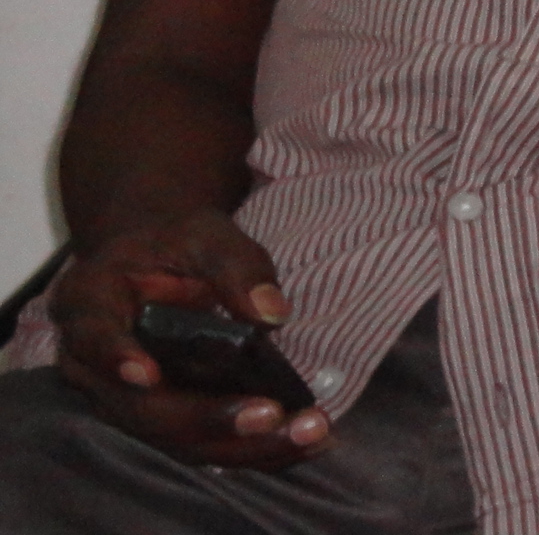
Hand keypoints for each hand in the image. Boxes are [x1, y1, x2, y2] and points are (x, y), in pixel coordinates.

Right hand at [49, 209, 333, 468]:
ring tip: (305, 432)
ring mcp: (121, 399)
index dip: (115, 358)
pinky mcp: (157, 418)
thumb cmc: (174, 242)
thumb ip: (236, 267)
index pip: (93, 336)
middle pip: (140, 407)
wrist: (156, 259)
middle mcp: (91, 364)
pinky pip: (197, 442)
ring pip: (171, 438)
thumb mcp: (205, 235)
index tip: (146, 375)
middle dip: (206, 417)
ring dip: (239, 445)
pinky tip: (301, 441)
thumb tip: (273, 315)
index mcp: (89, 304)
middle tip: (272, 414)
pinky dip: (250, 447)